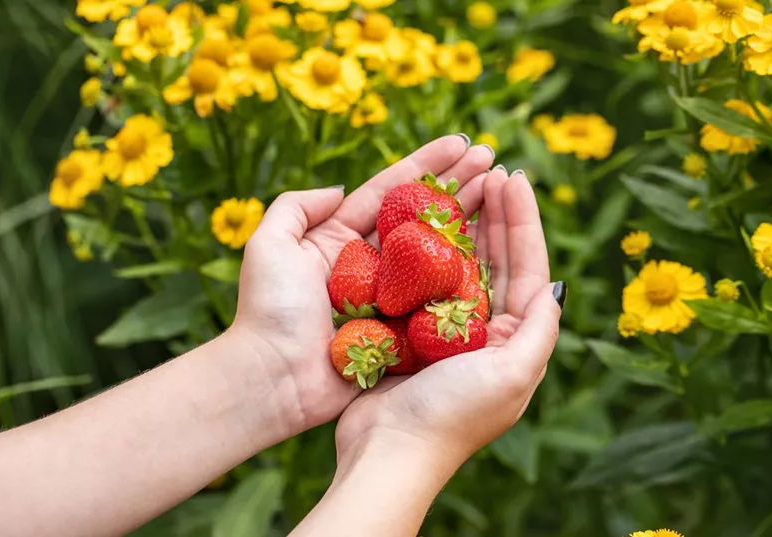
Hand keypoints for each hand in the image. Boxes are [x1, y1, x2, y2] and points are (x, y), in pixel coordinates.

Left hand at [229, 135, 494, 437]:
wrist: (273, 379)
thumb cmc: (269, 311)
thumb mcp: (269, 245)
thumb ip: (296, 207)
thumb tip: (339, 188)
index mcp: (339, 239)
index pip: (391, 192)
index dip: (428, 165)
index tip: (462, 143)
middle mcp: (370, 263)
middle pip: (422, 216)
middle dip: (458, 186)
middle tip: (494, 160)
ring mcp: (390, 296)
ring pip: (437, 252)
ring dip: (471, 222)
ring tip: (503, 192)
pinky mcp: (403, 328)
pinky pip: (439, 297)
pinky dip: (466, 276)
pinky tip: (496, 252)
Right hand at [335, 166, 563, 470]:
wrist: (388, 451)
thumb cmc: (452, 415)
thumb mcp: (513, 374)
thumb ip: (540, 329)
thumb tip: (558, 285)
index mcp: (515, 340)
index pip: (528, 267)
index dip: (524, 221)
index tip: (515, 177)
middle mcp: (485, 331)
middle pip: (496, 260)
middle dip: (497, 215)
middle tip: (491, 170)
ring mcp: (445, 330)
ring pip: (460, 264)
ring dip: (465, 225)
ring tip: (464, 184)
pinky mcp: (410, 331)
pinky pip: (422, 280)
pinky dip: (425, 249)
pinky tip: (421, 220)